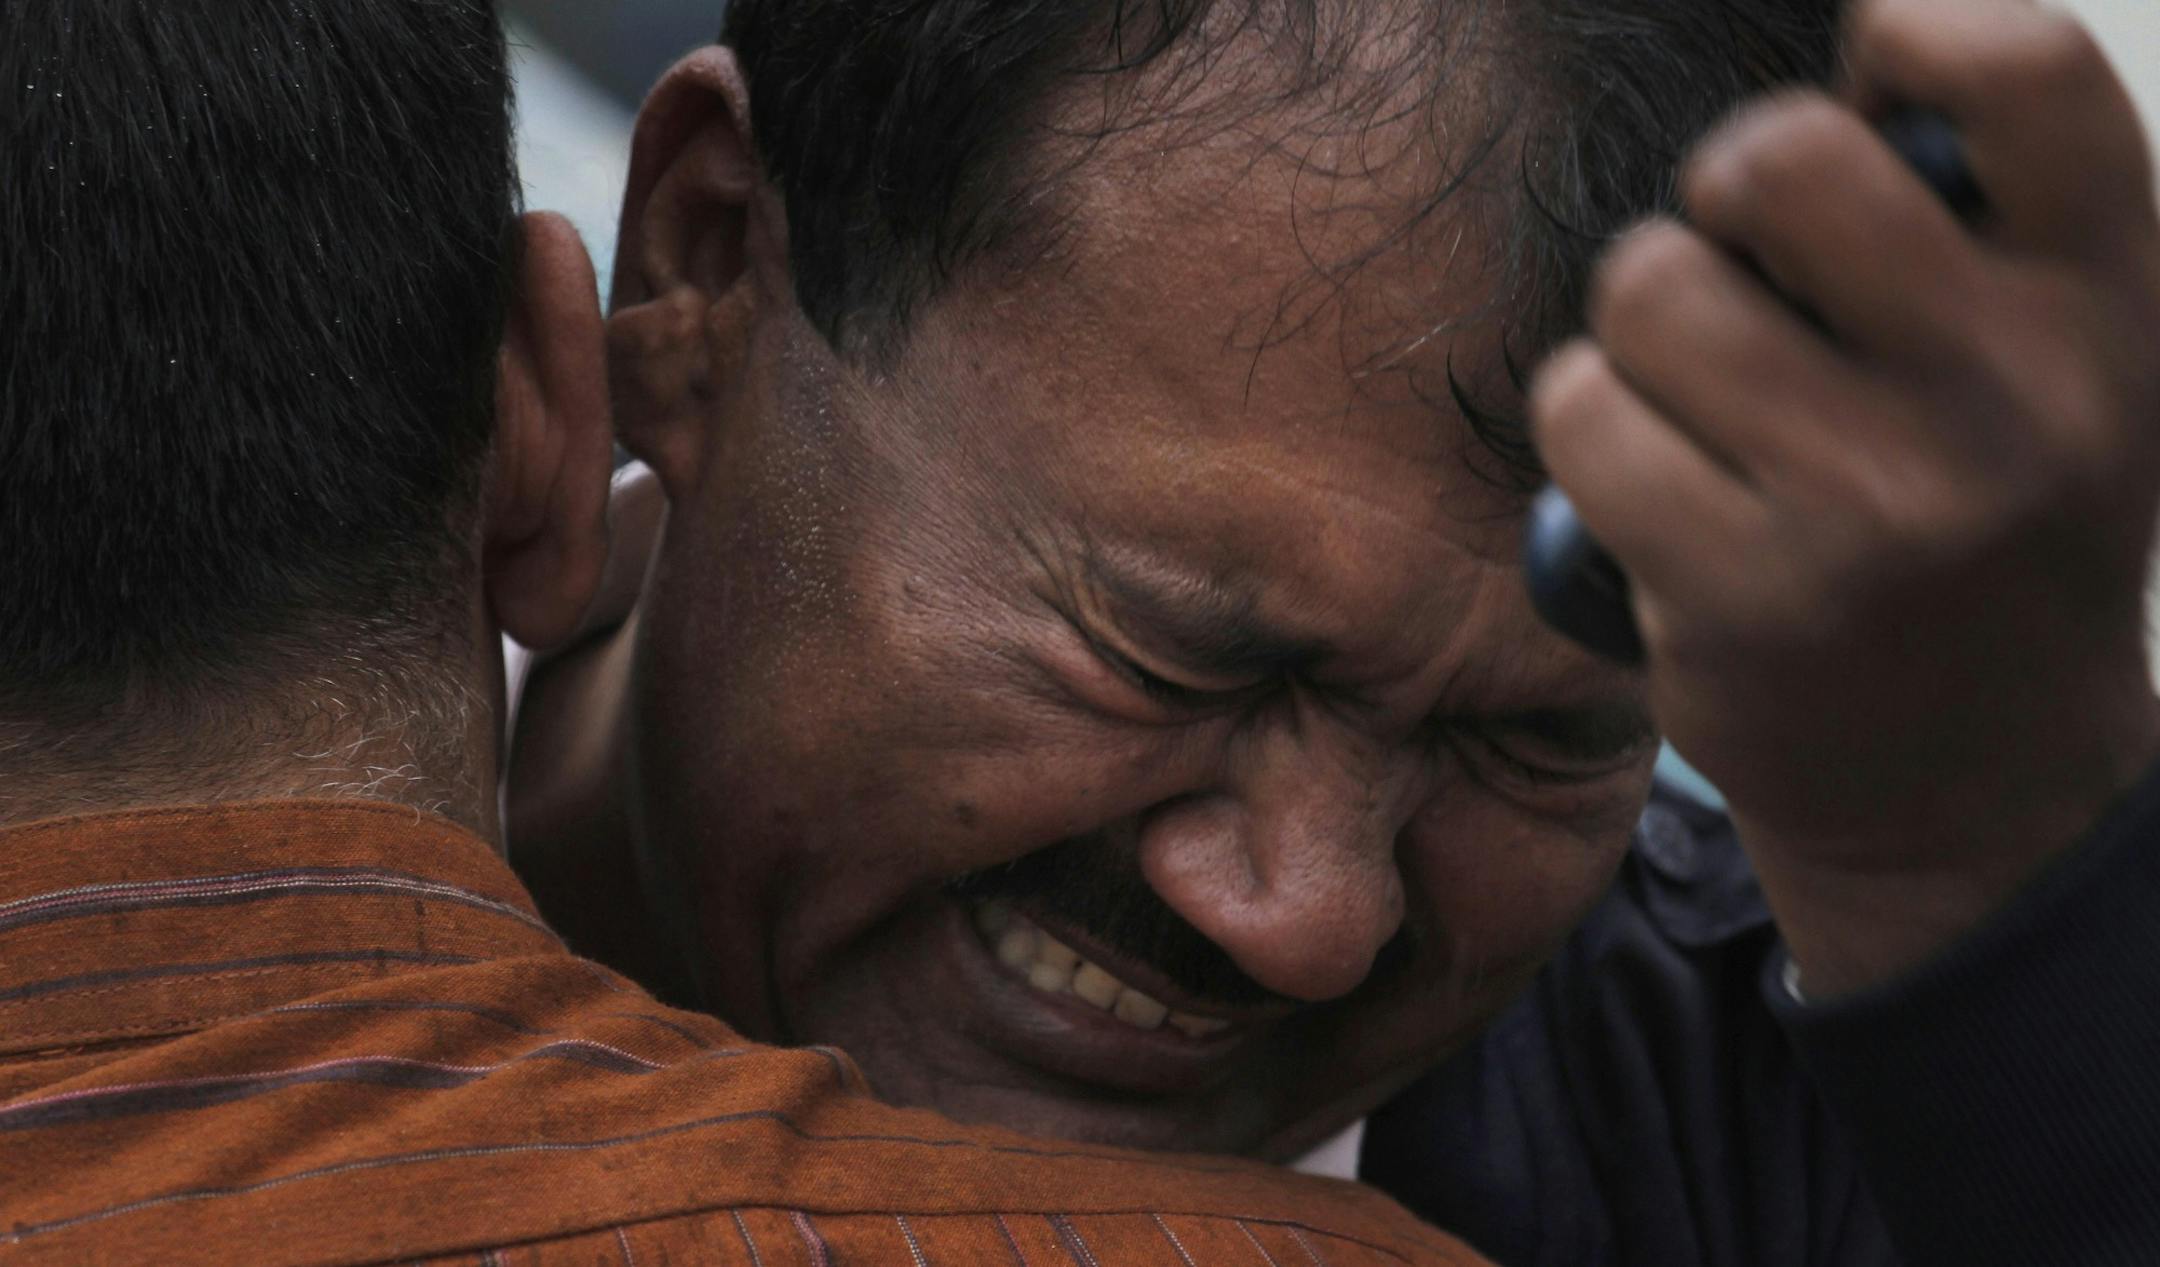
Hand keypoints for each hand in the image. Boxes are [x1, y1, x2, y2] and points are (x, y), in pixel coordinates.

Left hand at [1530, 0, 2159, 994]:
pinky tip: (1654, 484)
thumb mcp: (2063, 366)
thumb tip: (1851, 66)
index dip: (1907, 35)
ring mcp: (1877, 503)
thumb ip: (1985, 225)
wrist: (1974, 790)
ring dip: (1639, 330)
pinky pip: (1584, 412)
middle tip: (1736, 265)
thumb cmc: (1989, 532)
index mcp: (2112, 304)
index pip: (2024, 71)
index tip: (1859, 83)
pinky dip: (1591, 429)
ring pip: (1650, 288)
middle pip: (1778, 160)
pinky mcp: (1743, 592)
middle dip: (1719, 197)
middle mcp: (2014, 393)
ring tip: (1701, 401)